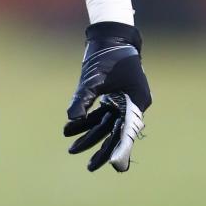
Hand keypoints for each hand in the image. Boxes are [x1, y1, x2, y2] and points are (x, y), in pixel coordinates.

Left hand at [64, 22, 151, 172]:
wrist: (110, 37)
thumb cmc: (106, 55)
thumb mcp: (93, 77)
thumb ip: (83, 98)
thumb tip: (70, 119)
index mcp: (136, 101)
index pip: (127, 130)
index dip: (120, 149)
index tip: (115, 166)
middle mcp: (133, 105)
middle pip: (117, 132)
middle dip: (103, 149)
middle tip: (90, 168)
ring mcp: (123, 102)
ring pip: (106, 126)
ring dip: (89, 137)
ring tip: (71, 150)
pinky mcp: (113, 98)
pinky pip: (99, 115)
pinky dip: (85, 123)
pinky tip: (69, 131)